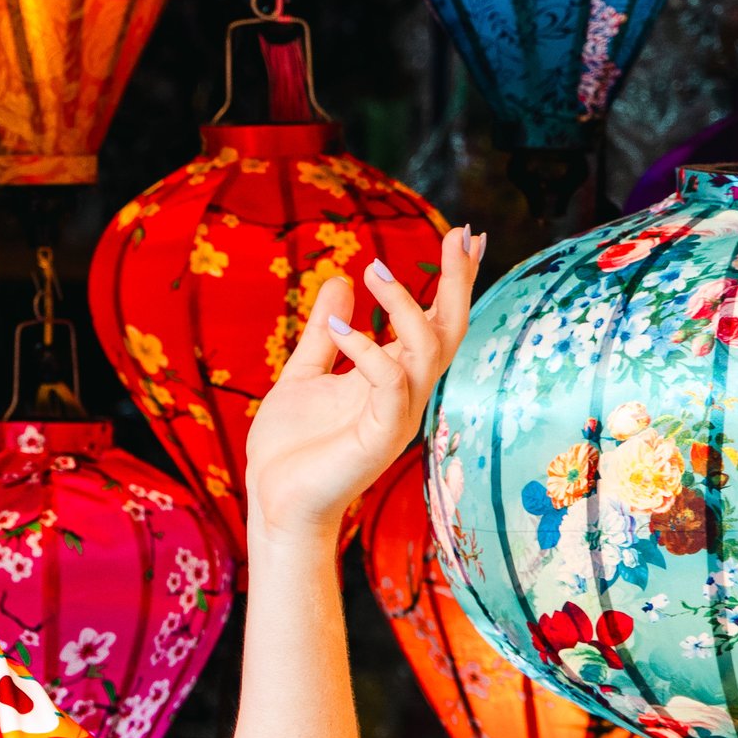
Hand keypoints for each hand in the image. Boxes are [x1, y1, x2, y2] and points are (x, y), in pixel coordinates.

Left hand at [241, 225, 482, 549]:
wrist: (273, 502)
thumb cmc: (291, 449)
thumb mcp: (304, 374)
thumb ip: (325, 333)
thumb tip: (340, 279)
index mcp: (391, 379)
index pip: (434, 323)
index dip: (452, 283)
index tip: (463, 237)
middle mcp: (405, 394)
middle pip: (449, 332)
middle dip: (459, 284)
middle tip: (459, 235)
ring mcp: (397, 416)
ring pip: (427, 351)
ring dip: (405, 306)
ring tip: (374, 269)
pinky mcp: (381, 437)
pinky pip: (390, 383)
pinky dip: (366, 348)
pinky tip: (340, 327)